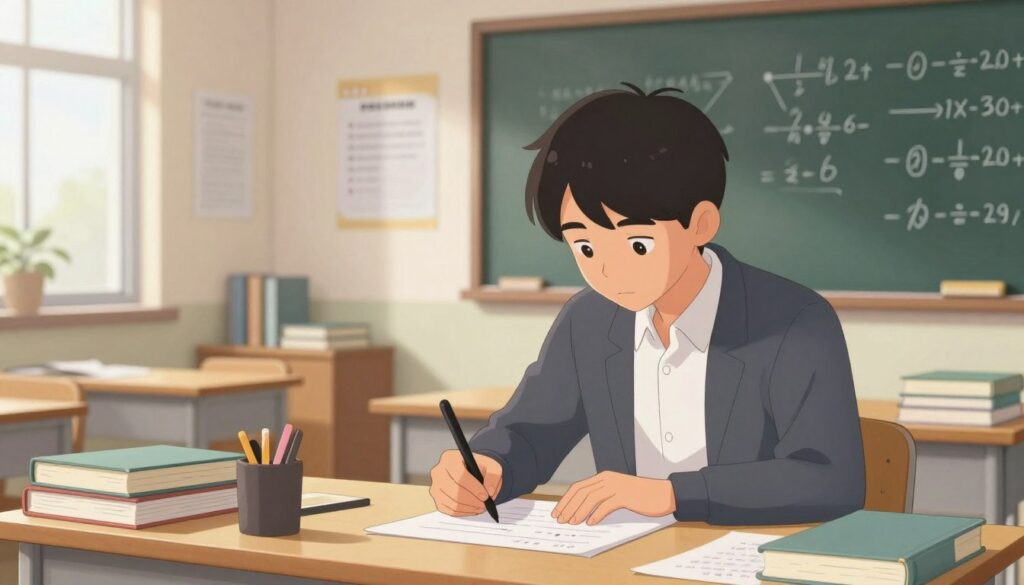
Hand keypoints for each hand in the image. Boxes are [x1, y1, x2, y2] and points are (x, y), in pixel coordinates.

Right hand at [429, 450, 502, 515]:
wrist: (469, 471)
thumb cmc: (478, 467)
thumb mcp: (491, 465)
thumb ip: (494, 475)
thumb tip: (489, 491)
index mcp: (449, 459)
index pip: (460, 475)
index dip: (474, 488)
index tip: (485, 496)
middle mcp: (438, 472)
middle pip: (455, 492)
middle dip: (473, 501)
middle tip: (485, 505)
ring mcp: (436, 488)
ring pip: (453, 503)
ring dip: (470, 508)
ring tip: (481, 507)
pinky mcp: (437, 500)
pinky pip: (451, 511)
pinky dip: (464, 512)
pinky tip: (473, 508)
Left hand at [552, 471, 674, 524]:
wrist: (664, 494)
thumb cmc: (642, 496)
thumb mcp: (618, 493)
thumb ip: (602, 498)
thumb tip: (584, 514)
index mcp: (604, 477)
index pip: (578, 487)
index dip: (566, 500)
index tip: (558, 512)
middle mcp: (608, 479)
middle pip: (581, 492)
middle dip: (568, 506)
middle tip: (560, 519)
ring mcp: (616, 486)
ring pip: (591, 498)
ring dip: (579, 511)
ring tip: (572, 522)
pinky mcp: (625, 495)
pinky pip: (606, 505)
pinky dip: (596, 514)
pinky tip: (591, 522)